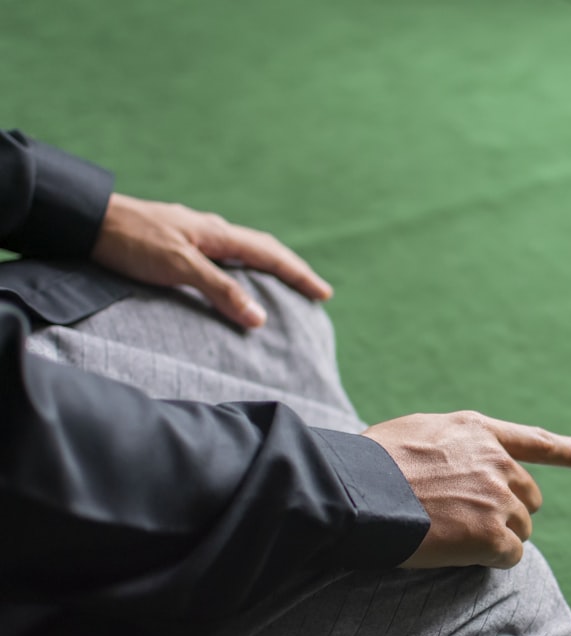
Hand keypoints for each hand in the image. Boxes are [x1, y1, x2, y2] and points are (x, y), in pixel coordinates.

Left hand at [91, 193, 331, 327]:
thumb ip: (220, 290)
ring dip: (268, 269)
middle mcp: (211, 232)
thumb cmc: (130, 241)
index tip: (323, 293)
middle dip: (291, 270)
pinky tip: (236, 281)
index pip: (271, 254)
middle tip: (314, 291)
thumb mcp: (179, 267)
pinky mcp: (177, 245)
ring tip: (283, 288)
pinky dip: (242, 271)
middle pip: (263, 250)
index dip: (299, 274)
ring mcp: (194, 236)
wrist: (84, 221)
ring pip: (243, 253)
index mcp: (218, 233)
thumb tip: (260, 317)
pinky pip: (223, 258)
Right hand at [363, 411, 570, 568]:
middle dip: (507, 513)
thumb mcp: (414, 434)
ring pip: (520, 530)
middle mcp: (495, 460)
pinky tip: (458, 553)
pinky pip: (510, 556)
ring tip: (452, 536)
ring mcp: (497, 497)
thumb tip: (451, 465)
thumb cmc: (369, 465)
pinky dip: (490, 561)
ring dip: (495, 538)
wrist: (356, 491)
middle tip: (465, 523)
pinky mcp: (491, 534)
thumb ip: (448, 446)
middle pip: (527, 498)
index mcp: (477, 431)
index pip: (535, 442)